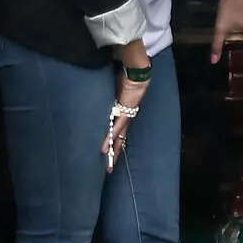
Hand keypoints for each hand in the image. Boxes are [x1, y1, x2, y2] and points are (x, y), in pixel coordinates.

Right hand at [103, 56, 150, 171]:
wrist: (137, 74)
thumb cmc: (127, 78)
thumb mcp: (116, 89)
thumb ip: (110, 94)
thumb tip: (104, 92)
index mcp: (125, 113)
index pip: (120, 132)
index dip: (116, 142)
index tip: (112, 153)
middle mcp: (126, 118)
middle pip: (120, 140)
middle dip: (115, 154)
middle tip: (110, 168)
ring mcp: (125, 117)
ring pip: (118, 138)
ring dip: (113, 152)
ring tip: (108, 164)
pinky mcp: (123, 114)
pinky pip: (115, 130)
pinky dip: (109, 140)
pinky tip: (104, 150)